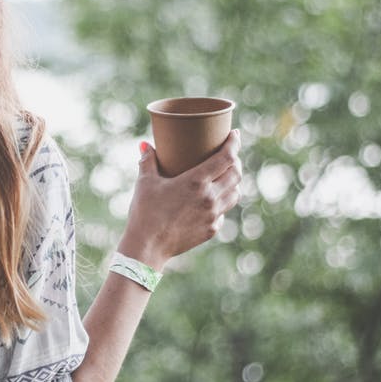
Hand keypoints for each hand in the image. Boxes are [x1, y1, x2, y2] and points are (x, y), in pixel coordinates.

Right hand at [118, 130, 242, 269]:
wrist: (147, 246)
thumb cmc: (144, 212)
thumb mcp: (145, 183)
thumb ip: (147, 161)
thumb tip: (145, 145)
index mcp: (196, 181)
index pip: (226, 158)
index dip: (234, 143)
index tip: (235, 134)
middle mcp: (210, 197)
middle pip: (235, 174)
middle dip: (235, 160)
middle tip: (229, 153)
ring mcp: (213, 215)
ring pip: (235, 193)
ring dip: (233, 181)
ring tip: (225, 175)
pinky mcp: (211, 230)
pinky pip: (223, 212)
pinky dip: (222, 202)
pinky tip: (213, 200)